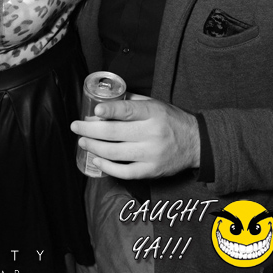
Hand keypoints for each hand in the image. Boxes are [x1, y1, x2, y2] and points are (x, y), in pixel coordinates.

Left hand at [71, 97, 199, 179]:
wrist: (196, 143)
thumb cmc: (171, 120)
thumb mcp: (156, 104)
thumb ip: (132, 101)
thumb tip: (105, 100)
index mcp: (154, 113)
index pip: (129, 110)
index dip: (110, 110)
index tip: (94, 110)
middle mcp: (152, 133)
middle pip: (115, 132)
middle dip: (90, 129)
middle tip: (76, 126)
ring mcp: (151, 154)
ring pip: (115, 153)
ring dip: (94, 147)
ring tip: (82, 141)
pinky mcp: (151, 171)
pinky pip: (124, 172)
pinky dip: (107, 167)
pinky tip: (97, 160)